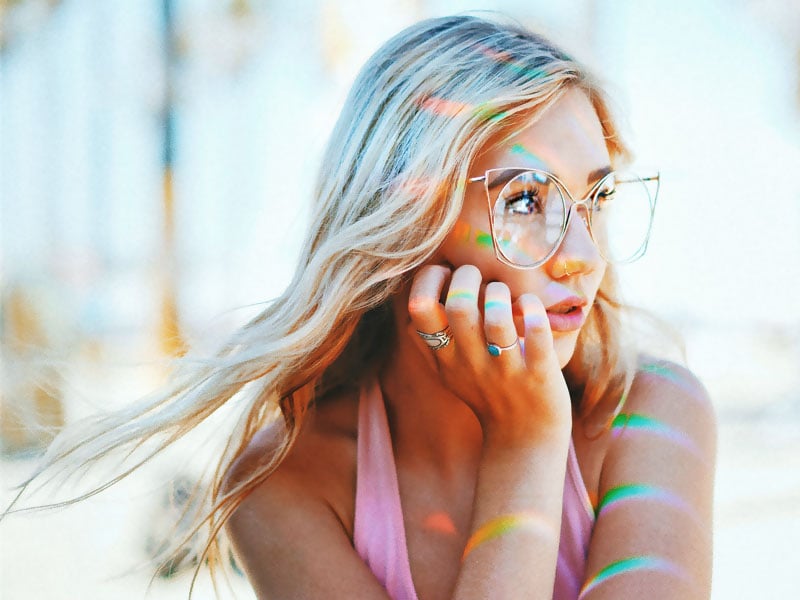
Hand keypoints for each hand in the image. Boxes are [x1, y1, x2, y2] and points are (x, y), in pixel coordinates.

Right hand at [407, 264, 571, 447]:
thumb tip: (413, 306)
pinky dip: (534, 311)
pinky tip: (529, 307)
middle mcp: (471, 363)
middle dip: (468, 276)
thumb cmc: (488, 397)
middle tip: (479, 276)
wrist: (524, 442)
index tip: (445, 273)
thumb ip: (430, 345)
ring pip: (498, 317)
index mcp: (446, 358)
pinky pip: (537, 333)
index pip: (420, 309)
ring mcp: (506, 370)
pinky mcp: (539, 375)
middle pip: (459, 306)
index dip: (428, 280)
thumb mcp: (449, 375)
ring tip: (504, 295)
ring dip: (501, 293)